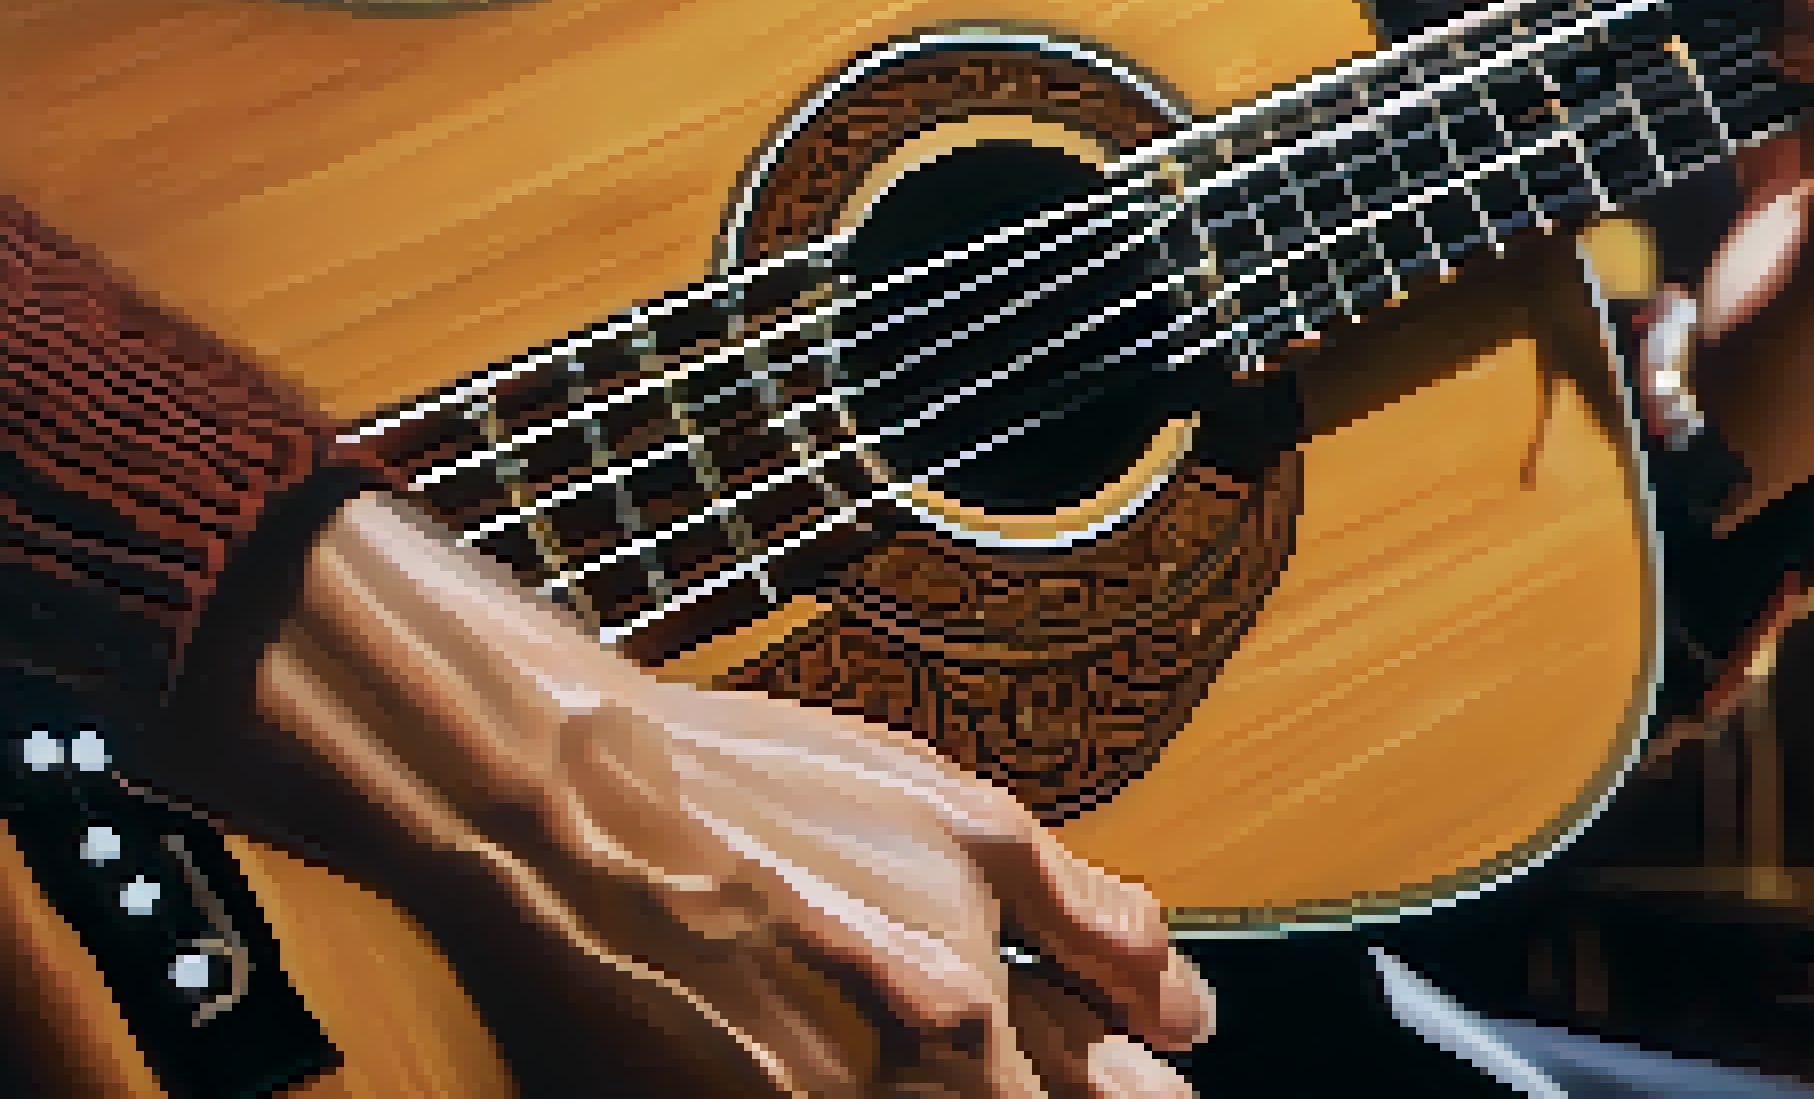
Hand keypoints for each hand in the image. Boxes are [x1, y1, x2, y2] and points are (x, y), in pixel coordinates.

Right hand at [238, 491, 1206, 1098]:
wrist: (568, 813)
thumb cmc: (761, 801)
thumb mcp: (967, 825)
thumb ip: (1096, 927)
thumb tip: (1188, 1012)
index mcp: (962, 1051)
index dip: (1131, 1091)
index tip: (1126, 1064)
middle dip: (1049, 1091)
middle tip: (1037, 1039)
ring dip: (959, 1088)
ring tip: (912, 1011)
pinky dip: (867, 1092)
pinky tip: (848, 1034)